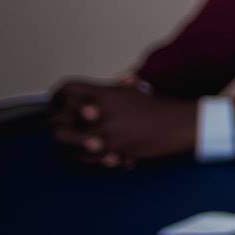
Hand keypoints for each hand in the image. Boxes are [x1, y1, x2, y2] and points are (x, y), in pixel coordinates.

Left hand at [49, 80, 195, 168]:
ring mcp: (105, 131)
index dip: (58, 95)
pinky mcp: (112, 148)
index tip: (57, 102)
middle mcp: (102, 110)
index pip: (68, 89)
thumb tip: (124, 78)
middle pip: (60, 117)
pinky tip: (92, 151)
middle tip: (58, 125)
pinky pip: (86, 156)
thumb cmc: (158, 107)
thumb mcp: (138, 91)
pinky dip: (86, 156)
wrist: (178, 124)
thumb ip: (123, 86)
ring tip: (74, 141)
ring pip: (69, 140)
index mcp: (106, 92)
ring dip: (70, 142)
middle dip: (56, 123)